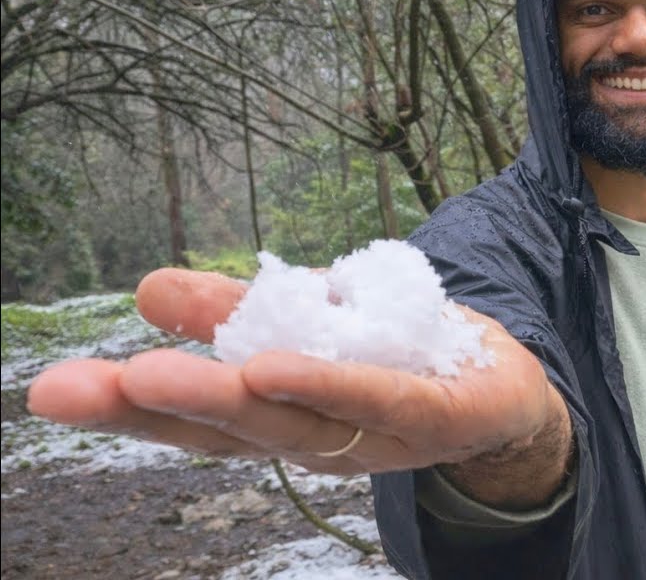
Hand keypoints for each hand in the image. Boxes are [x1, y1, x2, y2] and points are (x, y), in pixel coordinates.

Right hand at [26, 268, 571, 505]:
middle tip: (73, 388)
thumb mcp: (312, 324)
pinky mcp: (440, 413)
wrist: (508, 387)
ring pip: (295, 419)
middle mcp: (323, 438)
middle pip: (233, 426)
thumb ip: (237, 313)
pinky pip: (381, 397)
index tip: (55, 390)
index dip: (129, 408)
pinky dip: (328, 385)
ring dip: (224, 398)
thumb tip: (149, 289)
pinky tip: (274, 369)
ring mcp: (380, 433)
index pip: (200, 420)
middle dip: (155, 407)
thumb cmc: (402, 357)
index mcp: (285, 418)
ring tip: (156, 376)